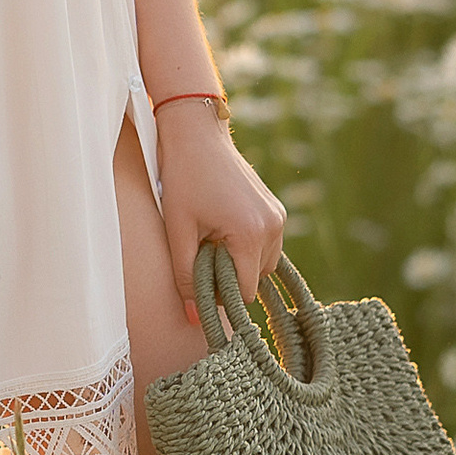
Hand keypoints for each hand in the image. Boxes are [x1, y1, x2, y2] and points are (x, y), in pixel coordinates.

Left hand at [155, 102, 286, 327]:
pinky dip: (245, 246)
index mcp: (251, 235)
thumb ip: (185, 277)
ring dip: (238, 261)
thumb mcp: (176, 231)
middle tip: (201, 250)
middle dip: (229, 275)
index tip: (198, 277)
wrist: (196, 134)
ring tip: (210, 236)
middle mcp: (273, 227)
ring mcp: (279, 217)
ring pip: (263, 264)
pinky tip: (221, 227)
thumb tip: (194, 320)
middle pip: (256, 280)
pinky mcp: (276, 209)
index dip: (219, 292)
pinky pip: (266, 245)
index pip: (244, 292)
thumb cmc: (181, 179)